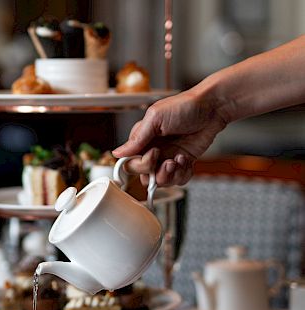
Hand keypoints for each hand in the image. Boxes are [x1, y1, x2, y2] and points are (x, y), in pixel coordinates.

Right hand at [113, 90, 227, 185]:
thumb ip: (137, 138)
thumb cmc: (184, 106)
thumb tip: (117, 153)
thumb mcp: (155, 118)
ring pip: (160, 181)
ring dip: (171, 175)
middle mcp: (153, 151)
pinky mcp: (182, 163)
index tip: (154, 154)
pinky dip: (182, 174)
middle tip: (169, 160)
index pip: (131, 163)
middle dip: (156, 173)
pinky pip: (177, 179)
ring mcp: (167, 158)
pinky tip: (187, 160)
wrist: (213, 108)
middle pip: (144, 176)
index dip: (141, 165)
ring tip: (180, 160)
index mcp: (142, 140)